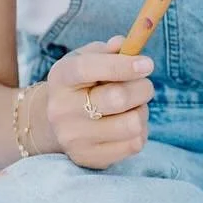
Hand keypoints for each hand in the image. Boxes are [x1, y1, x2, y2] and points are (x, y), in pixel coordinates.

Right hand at [37, 37, 155, 169]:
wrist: (56, 123)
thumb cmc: (82, 84)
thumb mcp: (88, 59)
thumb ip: (108, 50)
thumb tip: (125, 44)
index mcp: (61, 78)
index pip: (88, 69)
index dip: (122, 65)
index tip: (147, 64)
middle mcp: (62, 110)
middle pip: (117, 98)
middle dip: (142, 88)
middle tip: (143, 85)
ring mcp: (74, 138)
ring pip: (132, 124)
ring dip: (142, 111)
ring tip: (132, 107)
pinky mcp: (90, 158)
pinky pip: (134, 144)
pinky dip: (140, 131)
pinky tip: (127, 124)